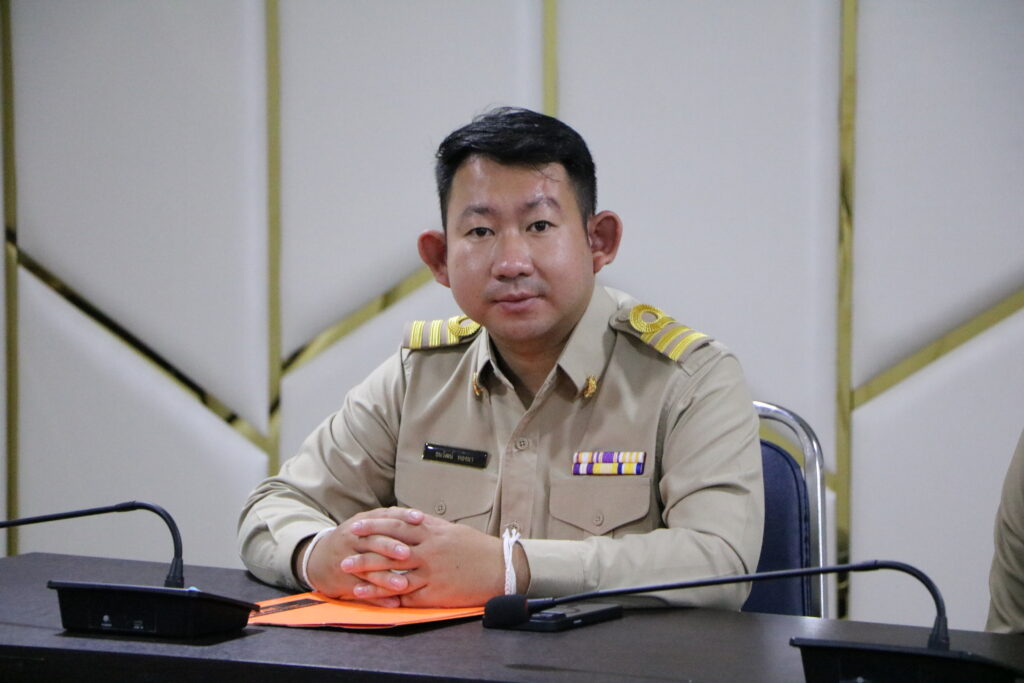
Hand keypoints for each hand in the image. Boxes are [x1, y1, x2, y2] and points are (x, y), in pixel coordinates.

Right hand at [303, 507, 423, 606]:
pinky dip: (378, 598)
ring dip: (385, 578)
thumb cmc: (355, 539)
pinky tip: (394, 603)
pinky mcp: (344, 582)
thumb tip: (422, 518)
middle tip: (407, 553)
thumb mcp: (367, 524)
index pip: (384, 517)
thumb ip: (390, 521)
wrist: (318, 558)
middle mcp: (354, 539)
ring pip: (367, 569)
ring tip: (403, 585)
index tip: (420, 519)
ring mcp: (347, 561)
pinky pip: (361, 590)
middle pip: (373, 542)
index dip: (403, 517)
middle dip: (390, 547)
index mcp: (363, 522)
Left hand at [341, 513, 506, 607]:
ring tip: (348, 574)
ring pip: (393, 572)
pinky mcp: (435, 592)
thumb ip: (429, 526)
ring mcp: (431, 572)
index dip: (375, 526)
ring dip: (369, 574)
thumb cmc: (477, 549)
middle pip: (390, 549)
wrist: (501, 568)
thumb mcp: (452, 531)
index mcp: (433, 532)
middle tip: (343, 551)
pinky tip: (369, 596)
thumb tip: (411, 519)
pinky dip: (385, 595)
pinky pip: (405, 595)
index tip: (357, 525)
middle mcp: (429, 550)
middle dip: (365, 550)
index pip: (397, 526)